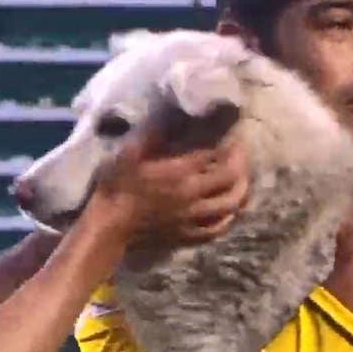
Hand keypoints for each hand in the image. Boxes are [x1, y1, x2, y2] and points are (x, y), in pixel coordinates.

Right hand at [85, 126, 249, 246]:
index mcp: (180, 172)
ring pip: (231, 204)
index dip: (228, 144)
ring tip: (242, 180)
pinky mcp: (189, 236)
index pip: (215, 155)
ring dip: (241, 190)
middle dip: (241, 164)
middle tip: (241, 155)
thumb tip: (170, 115)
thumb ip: (153, 135)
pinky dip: (228, 218)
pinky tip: (230, 211)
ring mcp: (193, 218)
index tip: (233, 136)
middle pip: (230, 178)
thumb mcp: (130, 153)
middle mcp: (193, 194)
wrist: (109, 227)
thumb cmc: (116, 187)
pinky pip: (218, 228)